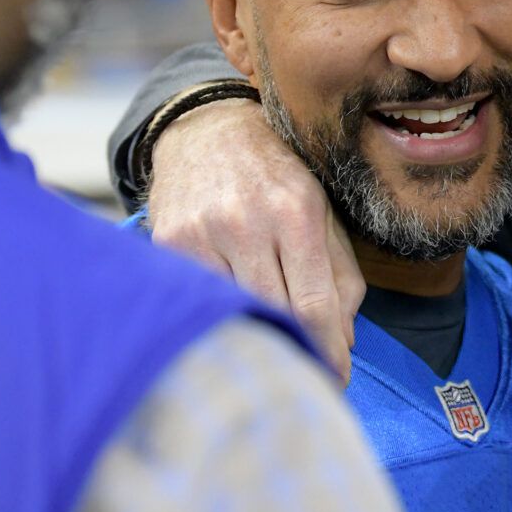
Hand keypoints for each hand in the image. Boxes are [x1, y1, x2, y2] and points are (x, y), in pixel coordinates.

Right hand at [146, 98, 365, 381]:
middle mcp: (246, 222)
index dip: (327, 353)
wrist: (208, 131)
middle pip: (274, 314)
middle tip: (311, 378)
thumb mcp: (323, 213)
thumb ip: (341, 277)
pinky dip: (220, 316)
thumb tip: (343, 341)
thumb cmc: (277, 178)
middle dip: (297, 352)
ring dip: (258, 339)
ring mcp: (201, 233)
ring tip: (276, 353)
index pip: (314, 305)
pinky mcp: (167, 244)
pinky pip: (201, 298)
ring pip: (234, 311)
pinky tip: (234, 323)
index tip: (337, 380)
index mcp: (295, 213)